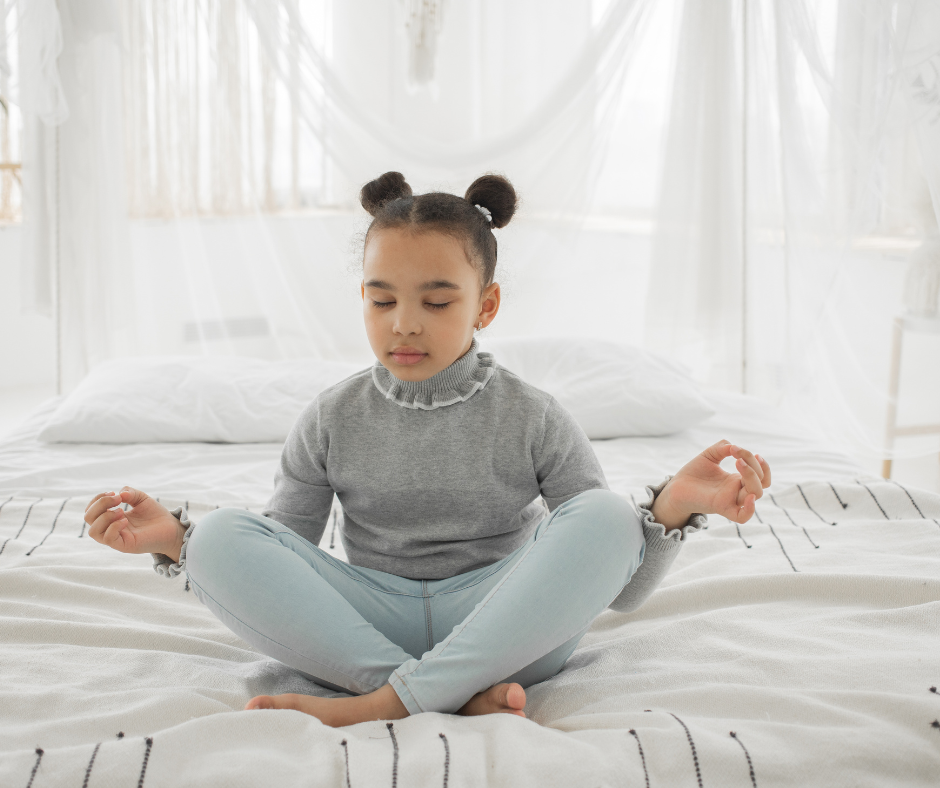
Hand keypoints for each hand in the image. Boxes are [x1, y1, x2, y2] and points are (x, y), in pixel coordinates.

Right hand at [84, 487, 183, 558]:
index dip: (97, 499)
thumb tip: (120, 494)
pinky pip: (108, 539)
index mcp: (110, 518)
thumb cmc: (155, 515)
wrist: (172, 528)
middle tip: (118, 499)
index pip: (91, 510)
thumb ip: (130, 493)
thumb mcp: (141, 499)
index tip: (114, 493)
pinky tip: (126, 520)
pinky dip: (114, 526)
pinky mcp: (125, 546)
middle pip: (88, 518)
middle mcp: (110, 529)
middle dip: (100, 504)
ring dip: (104, 516)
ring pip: (93, 531)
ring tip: (121, 510)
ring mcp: (117, 538)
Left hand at [651, 439, 771, 527]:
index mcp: (737, 480)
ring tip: (738, 462)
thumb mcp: (710, 454)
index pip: (761, 475)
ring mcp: (730, 499)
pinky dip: (750, 509)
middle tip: (738, 457)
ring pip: (756, 494)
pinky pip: (742, 516)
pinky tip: (748, 496)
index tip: (743, 451)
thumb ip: (723, 447)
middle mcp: (737, 490)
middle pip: (761, 483)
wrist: (676, 486)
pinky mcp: (720, 507)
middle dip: (755, 466)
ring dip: (752, 476)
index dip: (761, 464)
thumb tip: (734, 447)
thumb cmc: (694, 473)